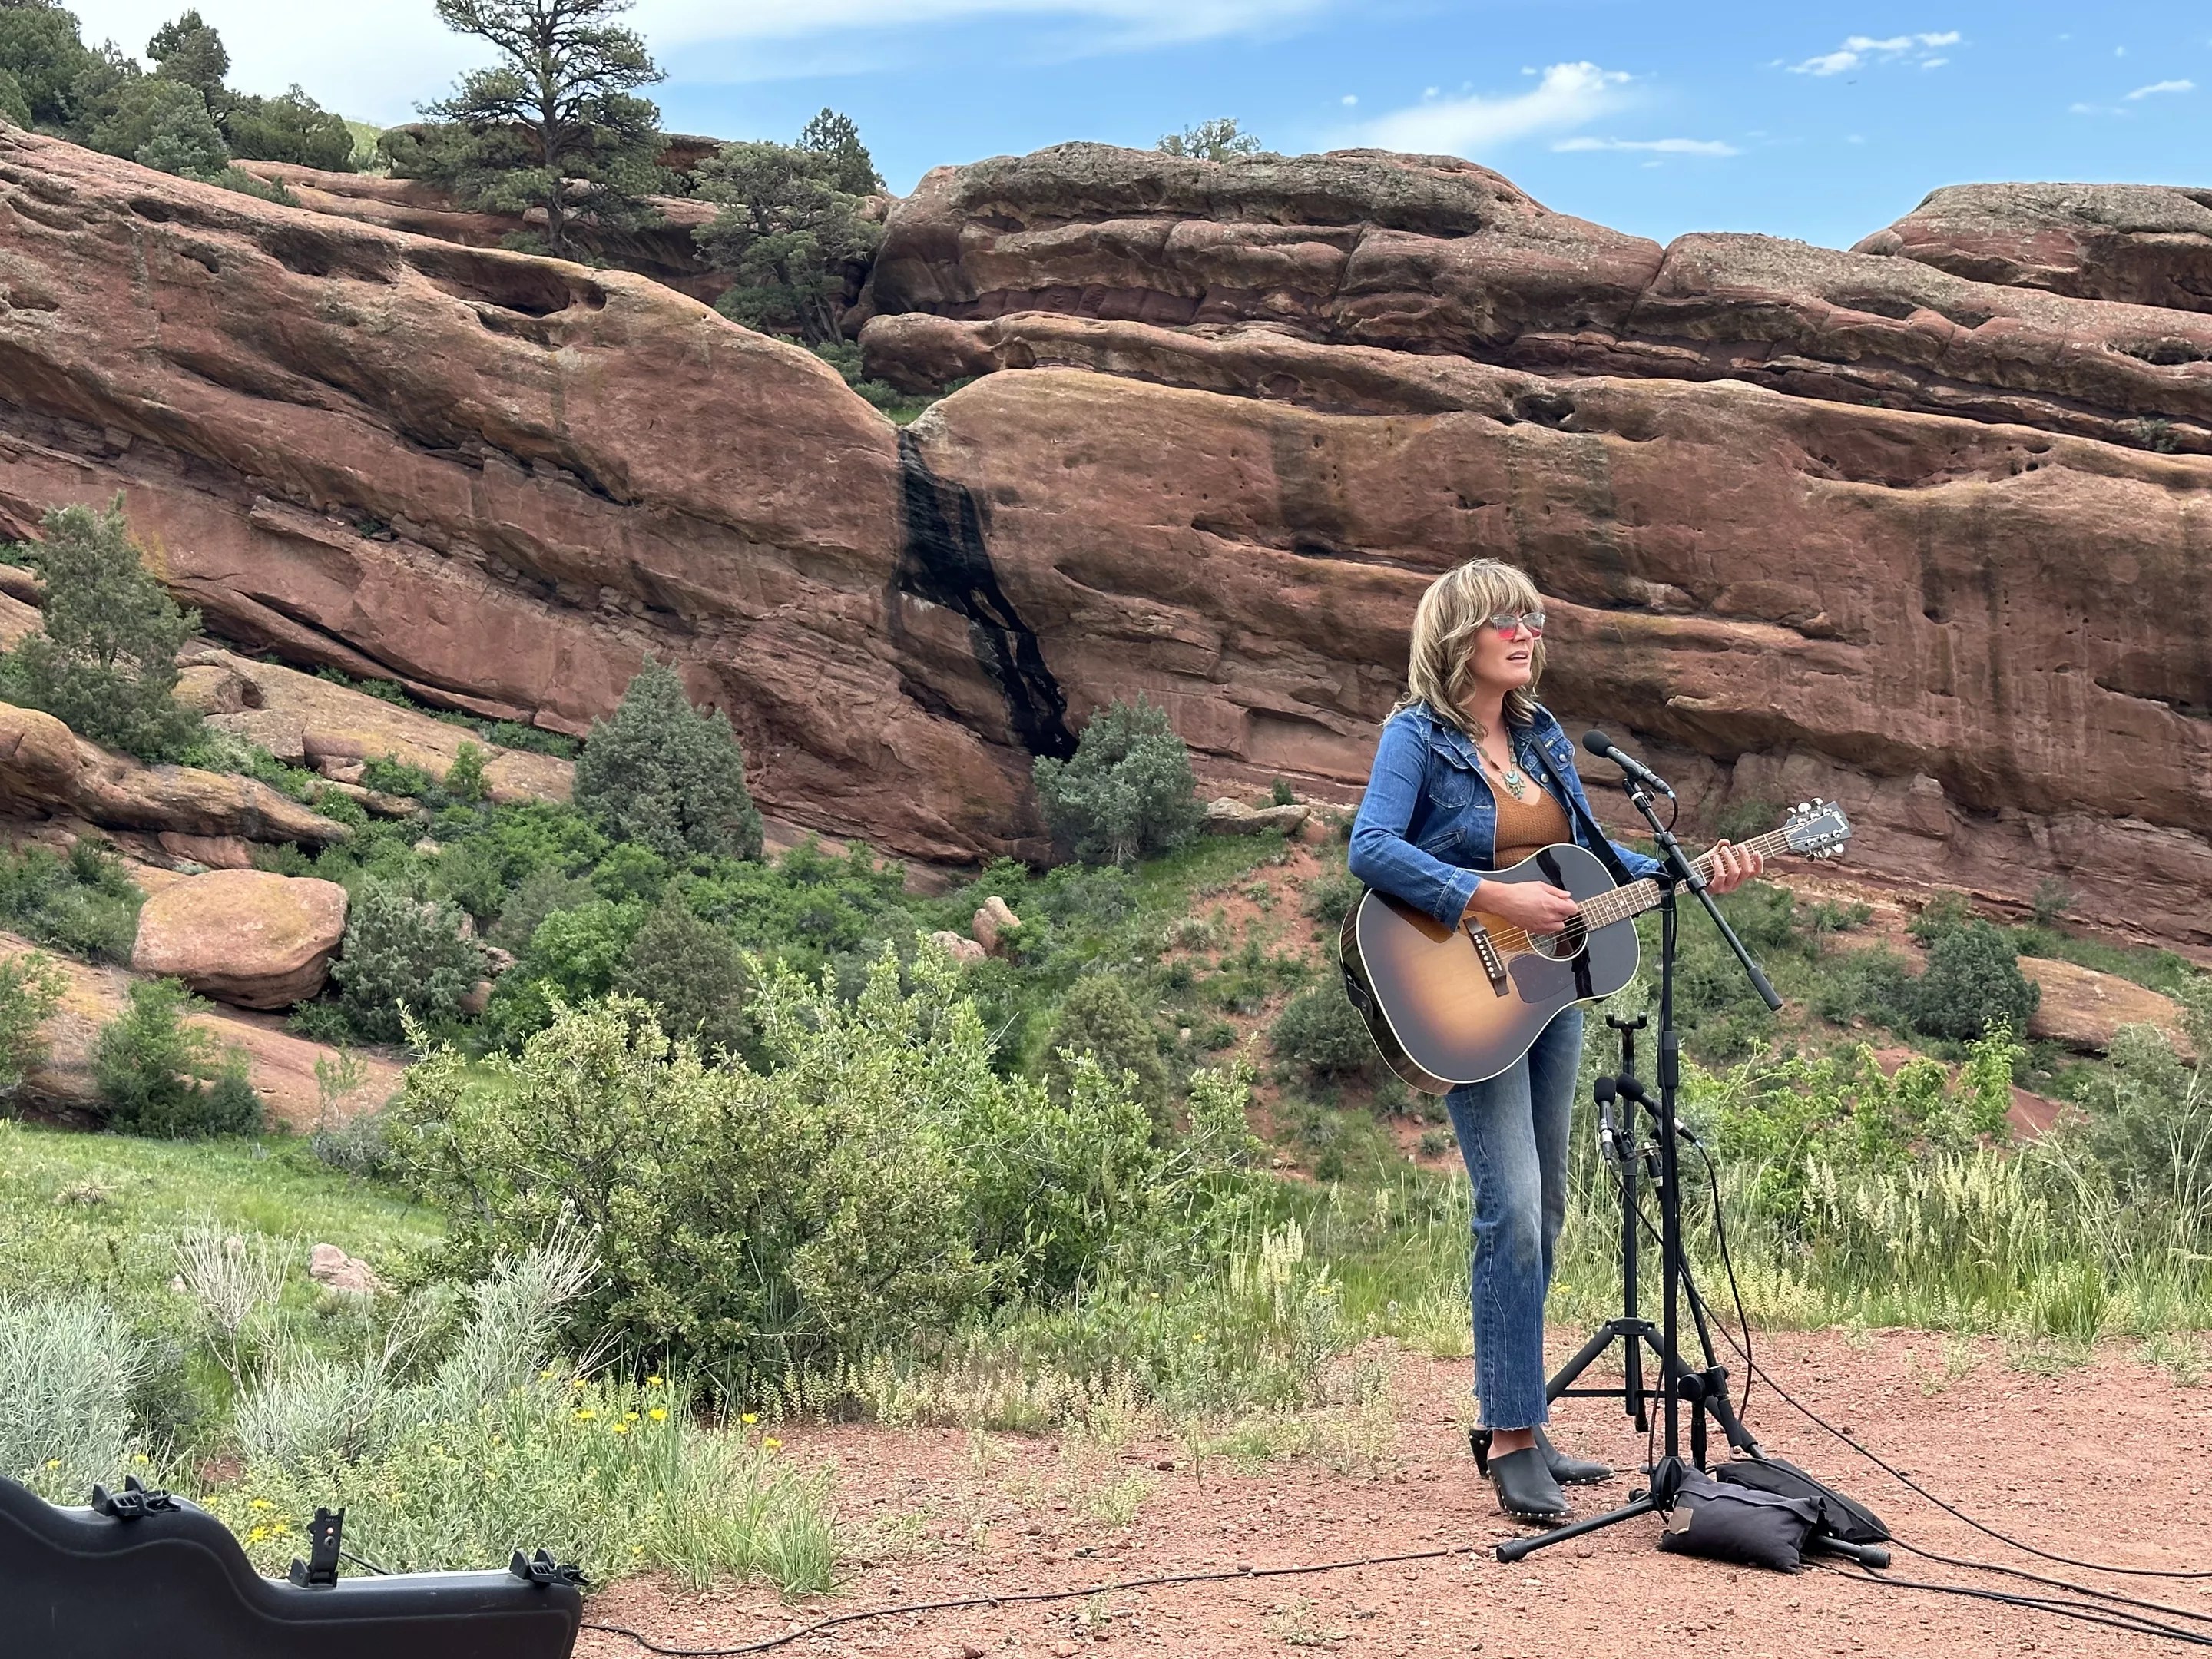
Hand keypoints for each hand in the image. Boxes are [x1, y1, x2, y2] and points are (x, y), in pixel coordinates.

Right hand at [1465, 879, 1580, 934]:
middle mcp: (1549, 917)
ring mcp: (1542, 925)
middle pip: (1566, 917)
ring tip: (1547, 912)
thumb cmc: (1518, 892)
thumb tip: (1566, 895)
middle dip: (1562, 910)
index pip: (1573, 909)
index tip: (1566, 902)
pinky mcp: (1535, 930)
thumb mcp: (1540, 885)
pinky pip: (1548, 932)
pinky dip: (1548, 926)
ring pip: (1559, 926)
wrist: (1504, 901)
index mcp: (1552, 904)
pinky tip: (1541, 918)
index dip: (1570, 904)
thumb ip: (1556, 892)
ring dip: (1556, 920)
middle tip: (1553, 904)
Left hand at [1705, 839, 1765, 894]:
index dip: (1759, 863)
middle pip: (1746, 871)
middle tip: (1739, 846)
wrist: (1693, 876)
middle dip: (1744, 857)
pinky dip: (1719, 865)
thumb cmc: (1706, 866)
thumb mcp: (1715, 855)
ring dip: (1730, 859)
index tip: (1756, 851)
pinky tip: (1715, 857)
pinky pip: (1720, 876)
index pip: (1755, 872)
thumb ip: (1721, 848)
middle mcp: (1735, 883)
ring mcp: (1726, 887)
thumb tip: (1726, 842)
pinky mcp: (1716, 888)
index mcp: (1739, 877)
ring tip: (1723, 850)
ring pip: (1735, 872)